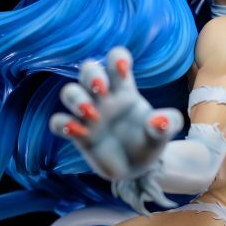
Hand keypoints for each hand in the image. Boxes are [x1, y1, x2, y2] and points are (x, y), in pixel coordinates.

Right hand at [49, 46, 183, 213]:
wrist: (140, 168)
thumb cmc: (150, 141)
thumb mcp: (164, 132)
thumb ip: (167, 124)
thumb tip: (158, 120)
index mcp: (124, 90)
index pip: (116, 60)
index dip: (116, 58)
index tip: (124, 68)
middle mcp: (104, 98)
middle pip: (88, 70)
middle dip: (91, 74)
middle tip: (101, 89)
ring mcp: (88, 116)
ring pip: (69, 92)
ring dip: (76, 98)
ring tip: (91, 114)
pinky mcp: (78, 135)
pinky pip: (58, 122)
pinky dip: (62, 124)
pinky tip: (77, 132)